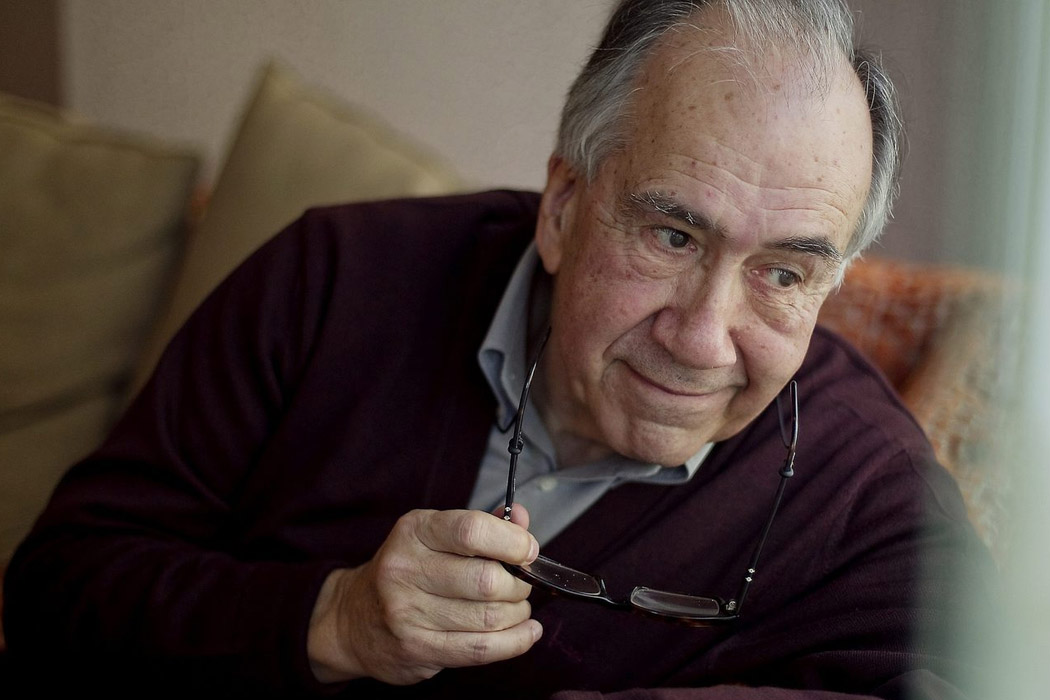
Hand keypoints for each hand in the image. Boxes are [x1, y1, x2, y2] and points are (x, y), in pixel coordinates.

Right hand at [307, 505, 540, 684]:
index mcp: (415, 531)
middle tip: (522, 585)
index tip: (528, 551)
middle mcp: (406, 569)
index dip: (512, 542)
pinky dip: (514, 642)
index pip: (472, 531)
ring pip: (488, 617)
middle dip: (519, 585)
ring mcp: (407, 612)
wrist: (352, 620)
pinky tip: (526, 633)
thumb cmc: (407, 571)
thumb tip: (521, 518)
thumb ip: (482, 526)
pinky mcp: (416, 648)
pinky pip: (480, 649)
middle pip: (486, 580)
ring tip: (517, 609)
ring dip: (517, 614)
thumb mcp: (434, 536)